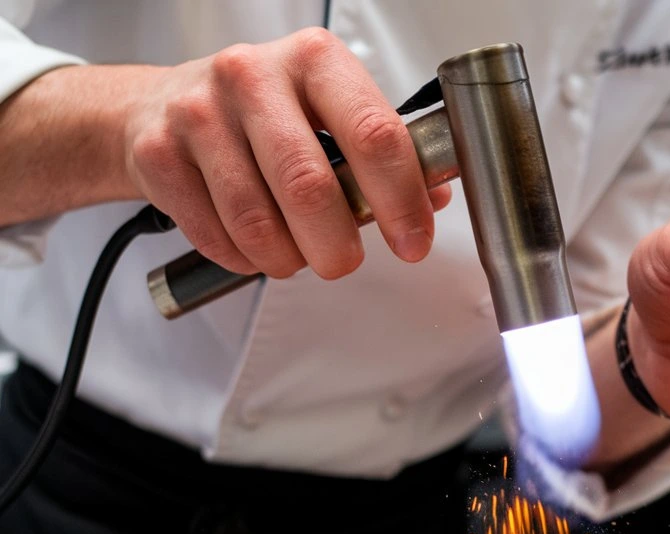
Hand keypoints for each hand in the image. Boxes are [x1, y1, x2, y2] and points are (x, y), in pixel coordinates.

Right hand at [123, 29, 450, 278]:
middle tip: (342, 261)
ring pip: (259, 224)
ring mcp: (200, 113)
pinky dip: (246, 259)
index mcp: (314, 62)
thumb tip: (434, 197)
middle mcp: (253, 76)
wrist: (160, 107)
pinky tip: (253, 244)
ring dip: (287, 259)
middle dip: (337, 247)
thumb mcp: (329, 114)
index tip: (414, 243)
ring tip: (294, 253)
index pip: (374, 134)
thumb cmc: (262, 116)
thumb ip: (382, 155)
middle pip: (310, 188)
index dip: (401, 201)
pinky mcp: (160, 155)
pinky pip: (219, 238)